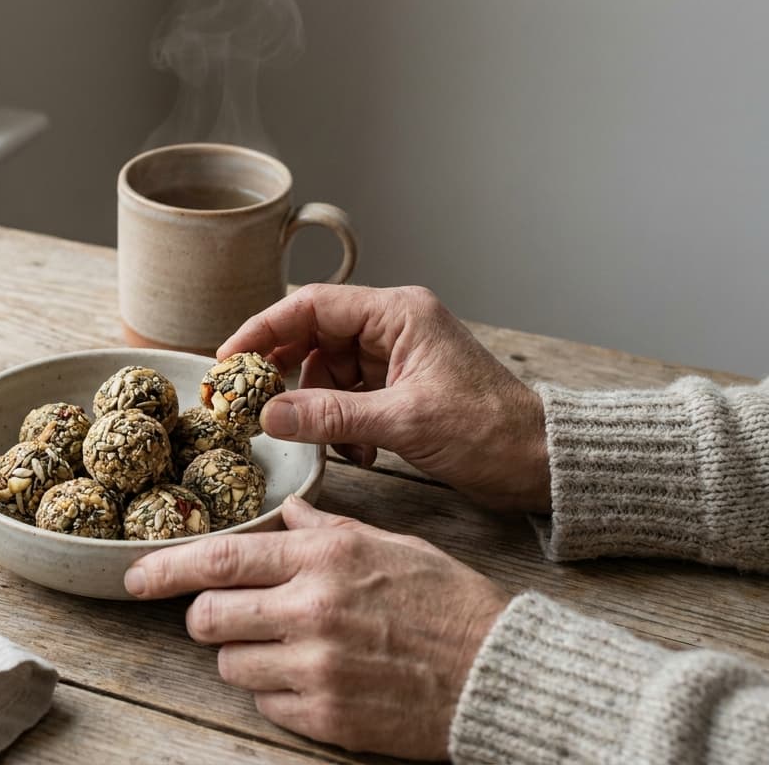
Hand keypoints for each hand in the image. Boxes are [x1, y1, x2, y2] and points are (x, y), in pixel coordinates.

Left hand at [124, 497, 510, 759]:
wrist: (497, 672)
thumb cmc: (447, 603)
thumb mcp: (387, 544)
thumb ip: (324, 530)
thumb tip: (284, 514)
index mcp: (325, 558)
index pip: (220, 558)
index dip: (165, 568)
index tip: (135, 576)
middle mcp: (312, 608)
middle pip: (209, 616)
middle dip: (206, 618)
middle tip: (225, 618)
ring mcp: (317, 666)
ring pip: (231, 664)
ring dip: (244, 657)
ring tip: (288, 650)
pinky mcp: (326, 715)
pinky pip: (265, 703)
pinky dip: (277, 692)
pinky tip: (316, 679)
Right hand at [221, 284, 548, 512]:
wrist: (540, 461)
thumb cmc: (490, 432)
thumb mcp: (404, 423)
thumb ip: (331, 416)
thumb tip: (268, 416)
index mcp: (398, 313)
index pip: (310, 306)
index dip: (262, 330)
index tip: (228, 360)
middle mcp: (394, 326)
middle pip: (313, 336)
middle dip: (286, 375)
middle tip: (253, 405)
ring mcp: (397, 356)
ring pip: (327, 371)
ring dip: (319, 408)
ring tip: (332, 441)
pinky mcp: (400, 386)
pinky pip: (348, 396)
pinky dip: (341, 423)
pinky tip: (360, 451)